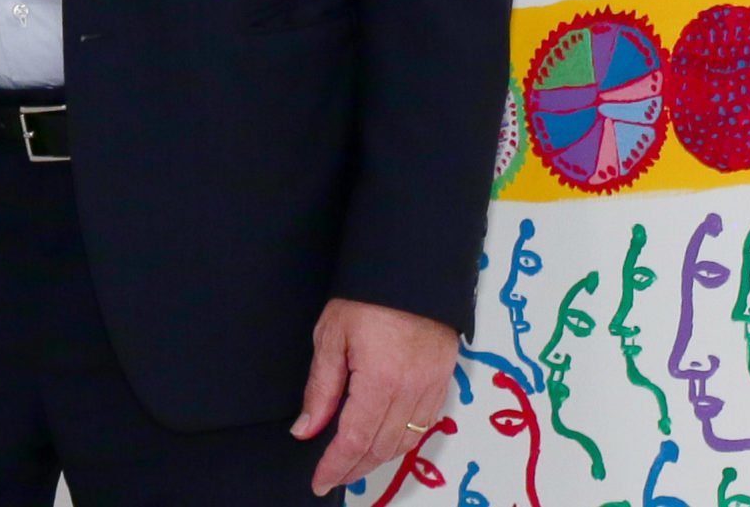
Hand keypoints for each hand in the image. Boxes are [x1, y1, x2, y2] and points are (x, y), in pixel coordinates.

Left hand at [291, 296, 456, 493]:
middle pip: (381, 448)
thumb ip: (320, 388)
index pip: (355, 440)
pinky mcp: (444, 380)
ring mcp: (432, 387)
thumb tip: (305, 430)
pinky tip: (386, 441)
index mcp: (380, 380)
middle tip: (332, 475)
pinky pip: (425, 425)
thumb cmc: (367, 296)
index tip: (319, 482)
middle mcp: (410, 392)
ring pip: (405, 442)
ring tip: (354, 464)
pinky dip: (403, 441)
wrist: (412, 267)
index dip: (335, 466)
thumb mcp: (332, 335)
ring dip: (378, 459)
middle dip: (354, 468)